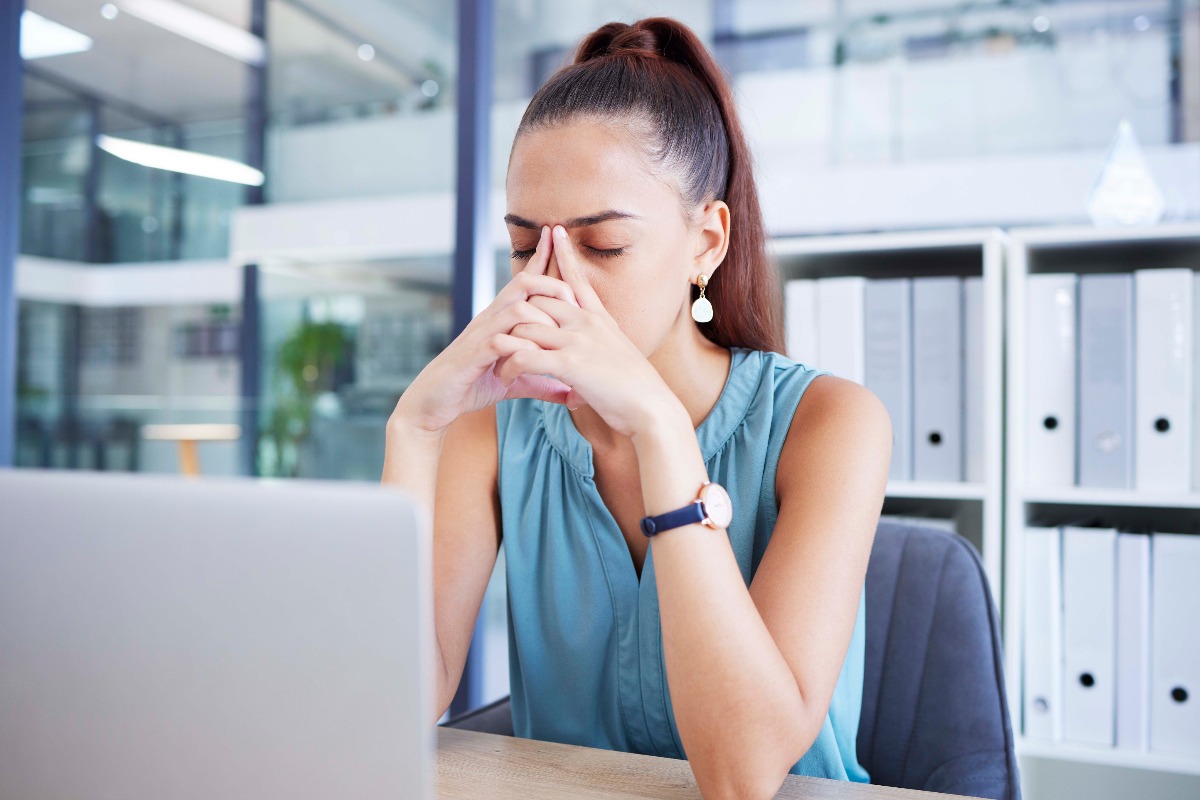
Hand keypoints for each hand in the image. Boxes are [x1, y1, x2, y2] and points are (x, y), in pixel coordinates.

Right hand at [391, 226, 580, 433]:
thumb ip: (541, 381)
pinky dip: (521, 349)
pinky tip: (536, 360)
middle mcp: (490, 320)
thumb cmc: (472, 385)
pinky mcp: (473, 357)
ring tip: (558, 336)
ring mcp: (481, 336)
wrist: (432, 403)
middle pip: (523, 284)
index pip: (524, 282)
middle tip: (573, 302)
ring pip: (516, 310)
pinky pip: (501, 343)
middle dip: (552, 286)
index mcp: (500, 320)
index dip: (540, 258)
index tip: (555, 235)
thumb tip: (570, 391)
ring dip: (542, 320)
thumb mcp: (514, 382)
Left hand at [494, 226, 683, 437]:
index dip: (566, 255)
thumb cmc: (638, 391)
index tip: (555, 231)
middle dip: (516, 313)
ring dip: (505, 345)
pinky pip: (525, 356)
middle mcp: (587, 323)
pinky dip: (510, 366)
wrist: (653, 410)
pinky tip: (505, 377)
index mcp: (600, 320)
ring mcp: (578, 341)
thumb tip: (593, 352)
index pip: (578, 280)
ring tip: (496, 363)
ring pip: (525, 327)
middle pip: (539, 298)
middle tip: (499, 332)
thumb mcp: (621, 357)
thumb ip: (602, 346)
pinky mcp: (569, 364)